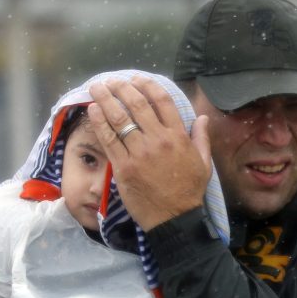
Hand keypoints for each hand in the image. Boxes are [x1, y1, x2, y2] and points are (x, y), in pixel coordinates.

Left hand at [87, 77, 212, 230]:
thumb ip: (201, 138)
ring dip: (105, 99)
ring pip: (119, 118)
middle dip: (121, 88)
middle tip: (111, 81)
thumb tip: (202, 117)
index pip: (162, 101)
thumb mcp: (203, 163)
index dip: (147, 85)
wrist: (173, 218)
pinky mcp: (123, 166)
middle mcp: (158, 140)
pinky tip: (93, 110)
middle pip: (137, 105)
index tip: (137, 79)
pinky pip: (109, 139)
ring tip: (97, 87)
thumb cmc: (189, 191)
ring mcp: (139, 153)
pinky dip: (99, 122)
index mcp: (178, 136)